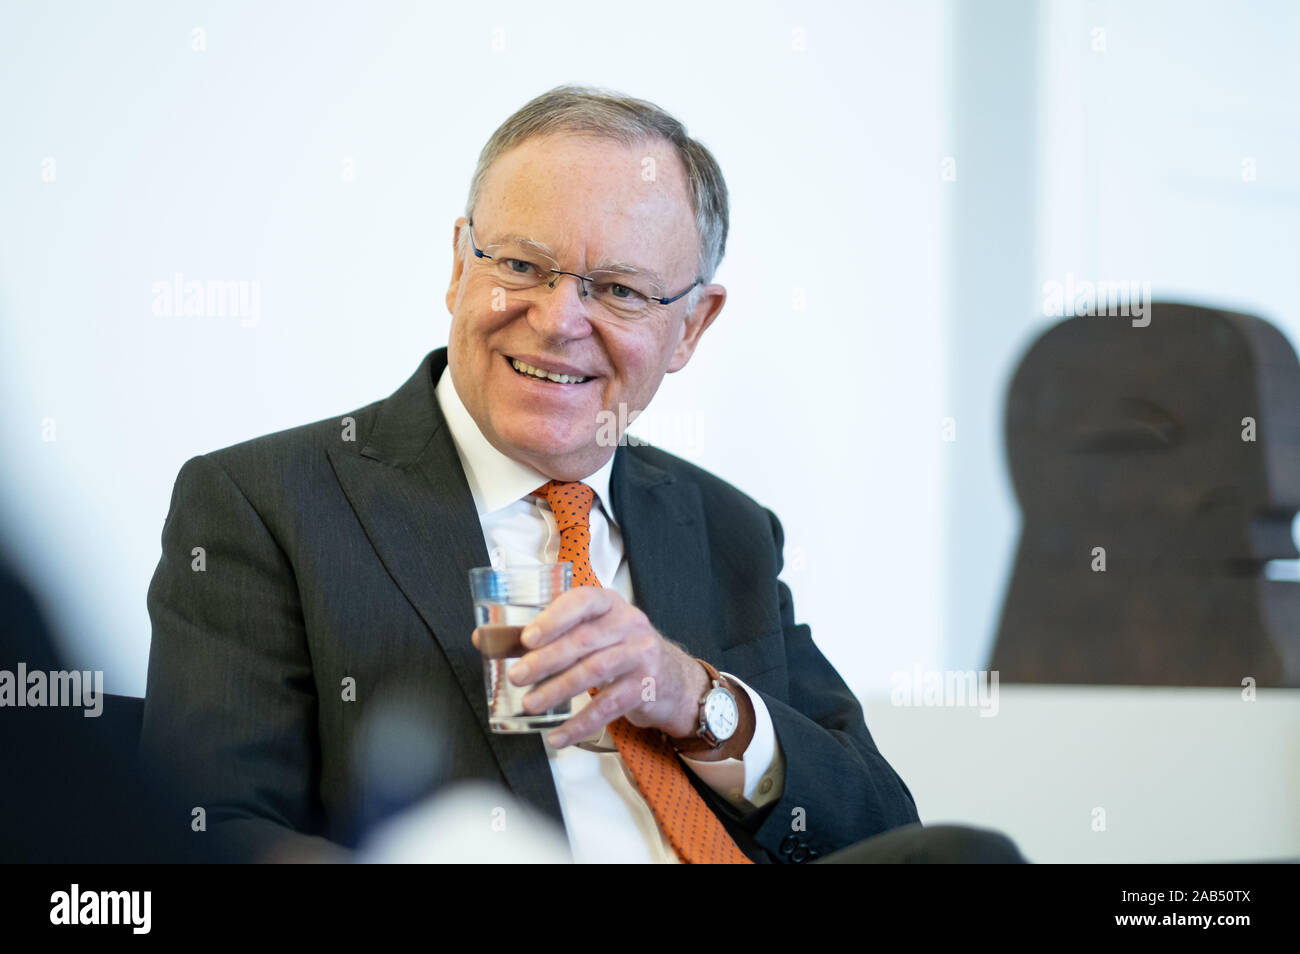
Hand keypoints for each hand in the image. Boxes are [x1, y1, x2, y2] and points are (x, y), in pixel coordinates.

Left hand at [471, 587, 709, 747]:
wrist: (672, 678)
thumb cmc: (617, 650)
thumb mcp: (589, 633)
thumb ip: (540, 634)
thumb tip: (485, 638)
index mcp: (609, 603)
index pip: (582, 601)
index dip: (554, 618)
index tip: (527, 638)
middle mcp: (629, 623)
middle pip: (584, 640)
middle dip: (546, 660)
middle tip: (517, 677)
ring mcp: (641, 654)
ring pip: (594, 672)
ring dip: (558, 690)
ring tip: (530, 704)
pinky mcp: (646, 687)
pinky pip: (608, 707)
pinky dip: (580, 724)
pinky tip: (558, 736)